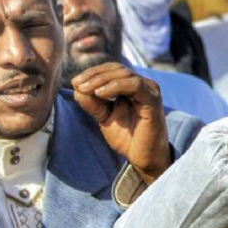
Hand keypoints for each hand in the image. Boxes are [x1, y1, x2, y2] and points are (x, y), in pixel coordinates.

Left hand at [71, 63, 170, 179]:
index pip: (112, 70)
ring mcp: (149, 92)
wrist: (143, 158)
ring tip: (85, 89)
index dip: (93, 72)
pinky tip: (100, 94)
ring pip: (125, 74)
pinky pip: (134, 86)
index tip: (74, 83)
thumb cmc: (128, 137)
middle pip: (117, 69)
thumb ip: (93, 104)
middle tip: (77, 85)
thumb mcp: (104, 118)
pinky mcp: (153, 101)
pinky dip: (115, 86)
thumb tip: (77, 89)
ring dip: (101, 80)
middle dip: (94, 75)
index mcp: (133, 87)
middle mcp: (143, 85)